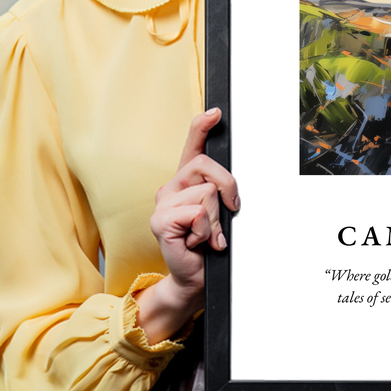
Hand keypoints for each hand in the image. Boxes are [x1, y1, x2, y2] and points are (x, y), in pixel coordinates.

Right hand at [135, 108, 239, 342]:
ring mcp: (163, 203)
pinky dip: (206, 231)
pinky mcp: (160, 221)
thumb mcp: (219, 212)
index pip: (192, 146)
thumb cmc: (208, 244)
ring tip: (207, 235)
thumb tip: (230, 186)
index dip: (202, 126)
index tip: (216, 112)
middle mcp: (171, 187)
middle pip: (207, 166)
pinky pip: (197, 213)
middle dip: (228, 188)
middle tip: (229, 211)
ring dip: (216, 219)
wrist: (195, 277)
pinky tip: (197, 242)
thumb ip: (220, 193)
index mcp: (186, 181)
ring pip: (206, 193)